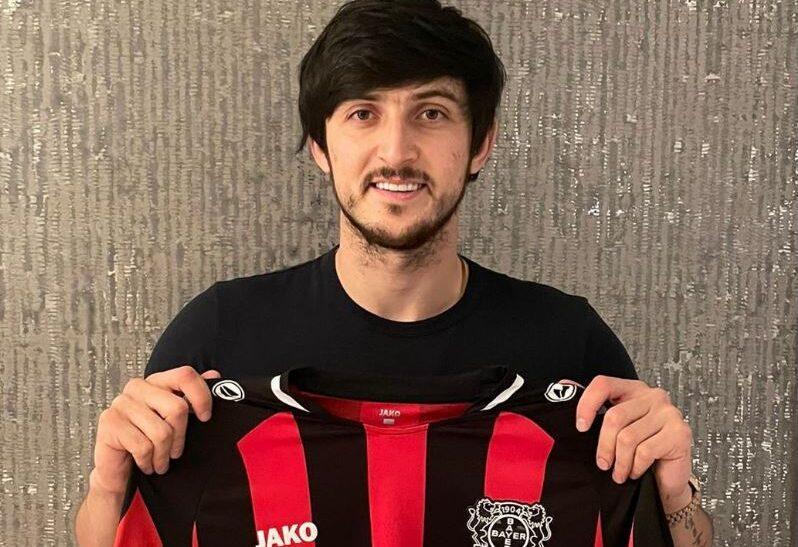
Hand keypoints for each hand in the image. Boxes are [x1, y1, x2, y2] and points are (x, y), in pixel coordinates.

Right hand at [90, 366, 220, 495]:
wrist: (118, 471)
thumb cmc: (148, 442)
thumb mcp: (175, 420)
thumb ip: (193, 396)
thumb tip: (214, 376)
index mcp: (156, 381)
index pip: (185, 375)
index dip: (201, 396)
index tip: (205, 417)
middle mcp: (137, 387)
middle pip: (177, 407)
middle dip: (180, 437)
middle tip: (175, 451)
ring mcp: (121, 403)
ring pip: (161, 431)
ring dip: (164, 454)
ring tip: (161, 461)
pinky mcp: (110, 423)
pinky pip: (143, 446)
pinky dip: (148, 461)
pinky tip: (146, 464)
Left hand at [575, 375, 692, 510]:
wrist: (667, 477)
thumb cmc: (638, 449)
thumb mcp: (613, 427)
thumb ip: (593, 406)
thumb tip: (563, 385)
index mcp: (633, 389)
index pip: (603, 384)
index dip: (587, 404)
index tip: (580, 427)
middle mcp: (653, 396)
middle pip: (614, 416)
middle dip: (603, 445)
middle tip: (602, 464)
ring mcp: (668, 413)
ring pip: (628, 437)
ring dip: (620, 462)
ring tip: (619, 472)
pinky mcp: (679, 433)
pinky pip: (645, 451)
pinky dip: (635, 466)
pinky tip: (635, 471)